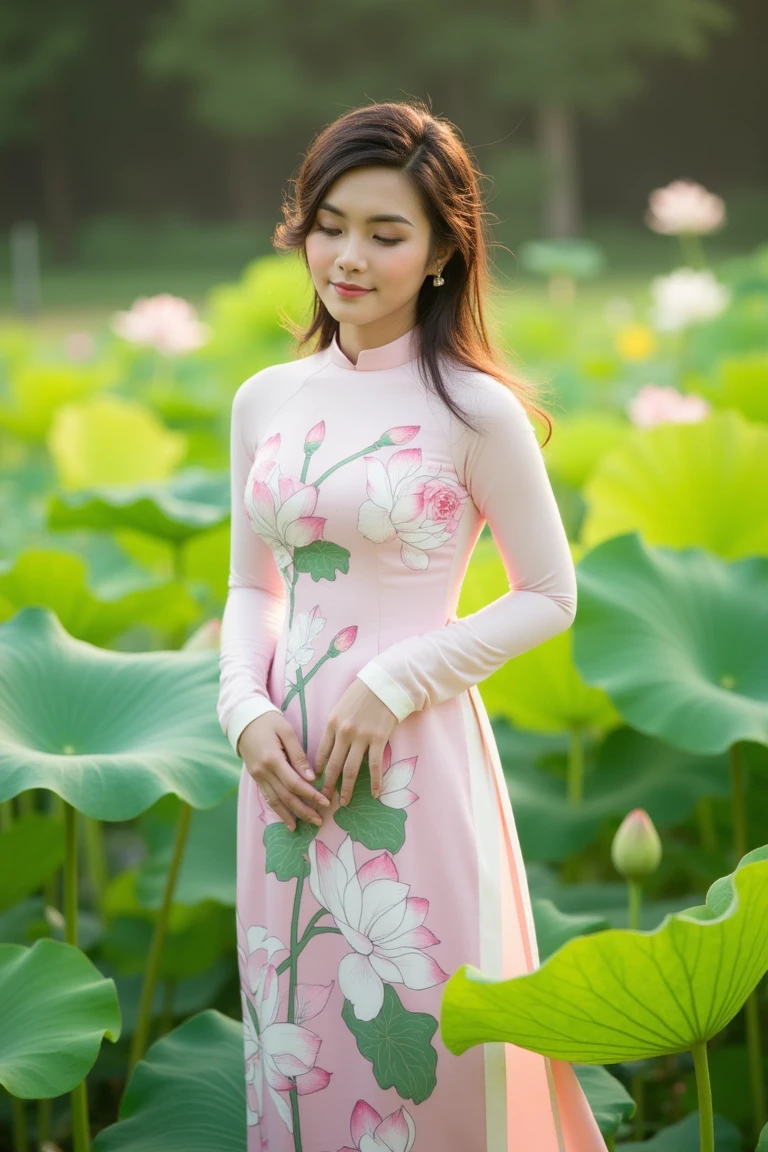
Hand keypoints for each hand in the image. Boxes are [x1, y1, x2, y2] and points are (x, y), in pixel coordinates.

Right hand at [238, 711, 330, 831]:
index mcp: (272, 759)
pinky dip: (277, 810)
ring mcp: (257, 776)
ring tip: (303, 826)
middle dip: (303, 810)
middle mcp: (263, 772)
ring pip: (274, 801)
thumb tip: (311, 777)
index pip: (295, 784)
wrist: (243, 719)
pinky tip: (286, 818)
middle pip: (285, 797)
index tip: (325, 802)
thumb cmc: (268, 721)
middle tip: (319, 821)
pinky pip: (267, 797)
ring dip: (289, 815)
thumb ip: (298, 755)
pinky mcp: (256, 777)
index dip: (311, 795)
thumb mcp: (286, 731)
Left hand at [315, 678, 398, 805]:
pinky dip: (374, 782)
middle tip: (323, 800)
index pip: (321, 753)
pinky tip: (374, 793)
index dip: (318, 770)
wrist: (386, 683)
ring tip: (343, 802)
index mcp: (332, 723)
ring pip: (351, 769)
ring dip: (346, 788)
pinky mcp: (379, 739)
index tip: (315, 782)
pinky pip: (375, 766)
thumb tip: (331, 745)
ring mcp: (362, 737)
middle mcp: (344, 732)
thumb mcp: (341, 706)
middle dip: (327, 786)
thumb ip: (335, 725)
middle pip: (333, 765)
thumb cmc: (363, 692)